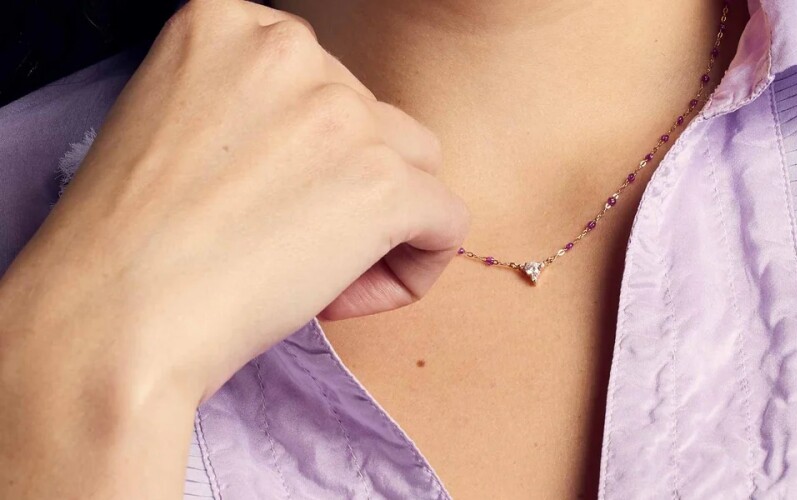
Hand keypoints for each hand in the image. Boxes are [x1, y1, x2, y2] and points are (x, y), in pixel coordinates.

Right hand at [0, 0, 466, 496]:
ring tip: (317, 275)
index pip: (323, 83)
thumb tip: (335, 155)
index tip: (260, 203)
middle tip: (282, 248)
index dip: (305, 154)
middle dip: (345, 188)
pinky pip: (448, 223)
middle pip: (373, 120)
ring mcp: (344, 112)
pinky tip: (351, 298)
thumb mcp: (176, 124)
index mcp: (229, 22)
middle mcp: (292, 48)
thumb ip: (258, 111)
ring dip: (383, 224)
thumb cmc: (130, 243)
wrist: (111, 317)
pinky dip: (415, 267)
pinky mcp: (384, 182)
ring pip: (419, 166)